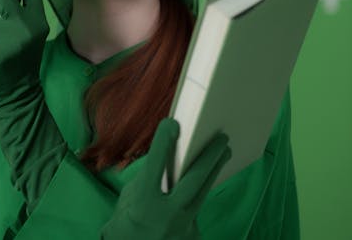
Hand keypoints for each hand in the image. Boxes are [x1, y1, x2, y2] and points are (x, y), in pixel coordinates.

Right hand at [102, 118, 230, 239]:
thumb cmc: (126, 224)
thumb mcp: (130, 199)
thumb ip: (148, 179)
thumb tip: (166, 158)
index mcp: (144, 204)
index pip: (154, 167)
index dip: (162, 143)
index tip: (171, 123)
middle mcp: (166, 216)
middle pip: (194, 180)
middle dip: (210, 156)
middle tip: (222, 138)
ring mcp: (183, 229)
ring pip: (204, 193)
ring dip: (215, 171)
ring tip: (225, 153)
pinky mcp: (193, 236)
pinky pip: (198, 209)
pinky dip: (199, 194)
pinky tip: (206, 181)